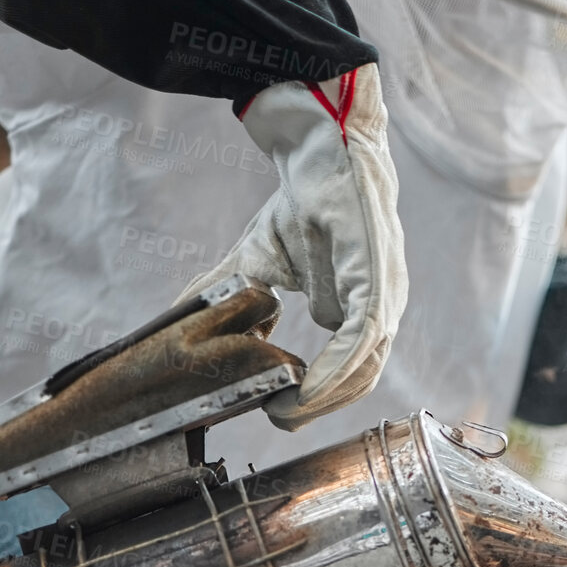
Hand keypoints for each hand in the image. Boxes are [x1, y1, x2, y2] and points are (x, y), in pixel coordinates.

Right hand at [176, 63, 407, 430]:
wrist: (321, 149)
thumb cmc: (300, 202)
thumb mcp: (258, 260)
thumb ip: (231, 297)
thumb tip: (181, 322)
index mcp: (362, 307)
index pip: (347, 370)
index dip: (316, 397)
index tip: (276, 409)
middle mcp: (382, 306)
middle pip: (358, 378)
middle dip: (317, 406)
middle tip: (276, 418)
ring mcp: (386, 295)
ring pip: (362, 367)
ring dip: (323, 397)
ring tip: (285, 411)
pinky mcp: (377, 281)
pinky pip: (361, 339)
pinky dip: (334, 370)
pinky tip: (305, 388)